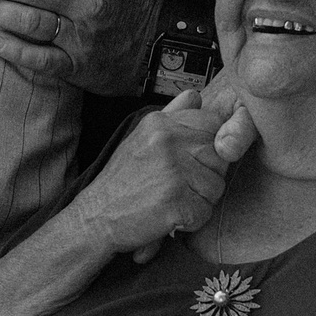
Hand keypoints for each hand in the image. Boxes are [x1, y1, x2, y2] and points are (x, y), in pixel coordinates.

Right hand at [73, 82, 257, 266]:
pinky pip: (206, 212)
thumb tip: (195, 96)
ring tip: (171, 200)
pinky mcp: (177, 201)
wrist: (95, 217)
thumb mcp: (141, 137)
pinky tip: (169, 216)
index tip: (191, 161)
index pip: (213, 122)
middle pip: (220, 156)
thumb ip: (172, 115)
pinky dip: (191, 220)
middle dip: (207, 175)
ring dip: (200, 200)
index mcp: (161, 123)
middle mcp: (168, 141)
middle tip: (178, 185)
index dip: (210, 145)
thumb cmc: (122, 180)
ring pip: (216, 186)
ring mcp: (173, 171)